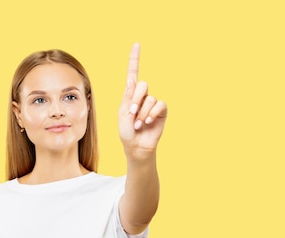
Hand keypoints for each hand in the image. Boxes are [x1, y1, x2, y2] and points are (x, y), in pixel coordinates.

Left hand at [118, 43, 167, 158]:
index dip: (134, 59)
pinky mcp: (162, 110)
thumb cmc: (126, 132)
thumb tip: (133, 81)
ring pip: (150, 98)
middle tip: (132, 114)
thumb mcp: (123, 112)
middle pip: (143, 85)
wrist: (136, 146)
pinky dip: (152, 114)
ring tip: (139, 124)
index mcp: (130, 94)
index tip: (136, 44)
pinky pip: (159, 104)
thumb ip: (128, 96)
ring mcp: (153, 103)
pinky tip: (148, 123)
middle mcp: (142, 96)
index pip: (133, 73)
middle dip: (136, 100)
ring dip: (142, 112)